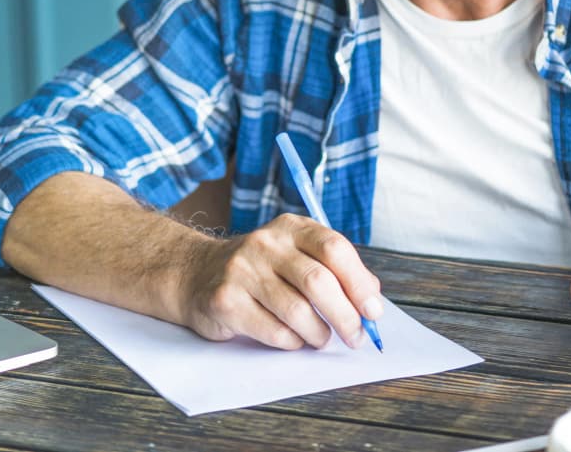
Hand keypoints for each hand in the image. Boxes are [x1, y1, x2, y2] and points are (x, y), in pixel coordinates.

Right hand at [182, 213, 383, 349]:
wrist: (197, 274)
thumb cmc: (261, 270)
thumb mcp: (296, 255)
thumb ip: (334, 270)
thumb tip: (373, 298)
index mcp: (291, 228)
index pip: (334, 249)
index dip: (359, 283)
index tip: (373, 312)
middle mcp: (266, 244)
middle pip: (318, 282)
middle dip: (345, 317)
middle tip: (355, 337)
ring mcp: (242, 270)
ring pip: (297, 312)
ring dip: (318, 334)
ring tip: (321, 338)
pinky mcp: (226, 300)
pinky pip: (274, 332)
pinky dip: (292, 342)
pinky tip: (292, 338)